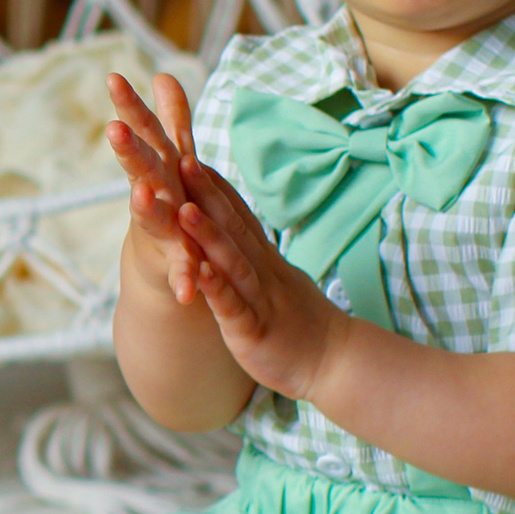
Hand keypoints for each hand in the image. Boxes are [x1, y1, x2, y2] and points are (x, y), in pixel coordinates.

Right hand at [106, 72, 207, 302]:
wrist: (161, 268)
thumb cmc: (167, 203)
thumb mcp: (172, 159)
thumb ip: (172, 119)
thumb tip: (165, 73)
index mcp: (156, 167)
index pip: (141, 131)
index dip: (129, 105)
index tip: (113, 78)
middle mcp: (153, 195)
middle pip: (140, 168)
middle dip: (128, 149)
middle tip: (114, 129)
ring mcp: (160, 230)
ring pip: (153, 217)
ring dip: (146, 207)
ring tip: (141, 196)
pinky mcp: (174, 264)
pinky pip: (180, 269)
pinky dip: (183, 277)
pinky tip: (185, 288)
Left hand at [173, 152, 352, 400]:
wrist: (335, 362)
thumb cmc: (298, 319)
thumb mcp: (274, 277)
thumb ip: (251, 248)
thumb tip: (230, 218)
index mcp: (262, 258)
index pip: (236, 213)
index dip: (212, 184)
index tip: (186, 150)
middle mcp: (261, 270)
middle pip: (232, 226)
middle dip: (206, 194)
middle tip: (180, 160)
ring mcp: (259, 299)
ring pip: (232, 262)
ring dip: (209, 236)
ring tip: (184, 210)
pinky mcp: (255, 330)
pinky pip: (234, 308)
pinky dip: (217, 290)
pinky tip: (198, 274)